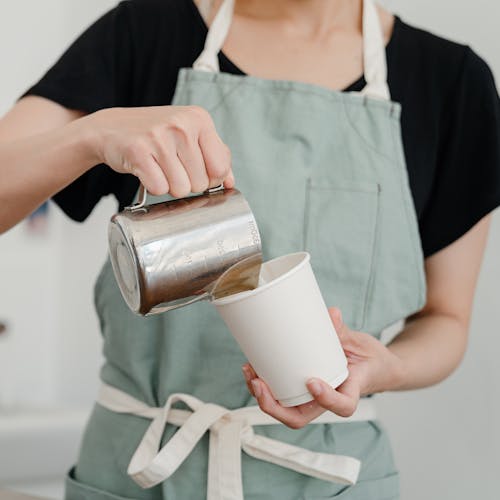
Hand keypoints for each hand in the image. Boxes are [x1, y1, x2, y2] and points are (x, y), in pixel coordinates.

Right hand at [84, 105, 233, 196]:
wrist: (111, 128)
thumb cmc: (155, 135)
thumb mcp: (190, 135)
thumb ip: (215, 156)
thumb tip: (231, 183)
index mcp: (200, 119)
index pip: (221, 168)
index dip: (210, 179)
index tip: (196, 172)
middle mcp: (181, 124)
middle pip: (201, 183)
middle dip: (188, 183)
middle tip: (172, 167)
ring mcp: (159, 137)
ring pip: (181, 189)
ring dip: (170, 187)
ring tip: (160, 169)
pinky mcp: (139, 151)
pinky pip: (159, 188)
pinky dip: (153, 187)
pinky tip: (147, 171)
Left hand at [241, 307, 404, 428]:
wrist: (373, 367)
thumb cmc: (370, 360)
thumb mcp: (361, 344)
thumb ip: (343, 332)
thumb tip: (331, 313)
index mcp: (350, 391)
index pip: (342, 406)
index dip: (326, 399)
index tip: (313, 381)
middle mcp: (327, 399)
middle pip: (299, 418)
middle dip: (274, 407)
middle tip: (259, 384)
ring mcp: (312, 396)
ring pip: (285, 408)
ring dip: (263, 395)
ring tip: (249, 372)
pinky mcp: (302, 387)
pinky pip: (282, 393)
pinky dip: (264, 384)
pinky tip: (253, 367)